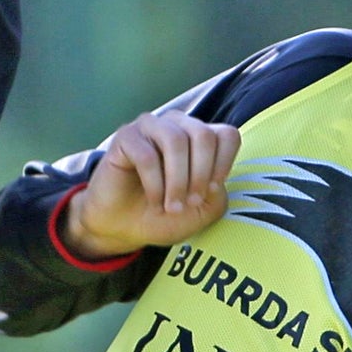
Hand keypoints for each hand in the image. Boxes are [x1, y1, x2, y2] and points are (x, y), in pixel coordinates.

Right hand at [63, 110, 239, 259]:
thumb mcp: (203, 210)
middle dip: (200, 174)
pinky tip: (154, 200)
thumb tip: (214, 177)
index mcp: (198, 137)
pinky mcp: (126, 137)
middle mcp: (176, 124)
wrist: (125, 227)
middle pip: (203, 135)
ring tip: (172, 206)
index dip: (224, 165)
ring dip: (177, 181)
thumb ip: (218, 192)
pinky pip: (146, 155)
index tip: (212, 192)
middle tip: (191, 202)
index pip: (226, 135)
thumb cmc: (166, 215)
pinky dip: (155, 184)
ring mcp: (150, 127)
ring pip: (175, 141)